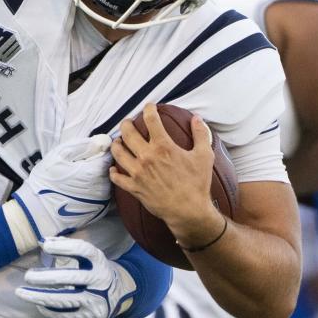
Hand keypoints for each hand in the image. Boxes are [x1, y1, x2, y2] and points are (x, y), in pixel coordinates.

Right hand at [11, 136, 111, 243]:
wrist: (39, 211)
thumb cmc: (46, 179)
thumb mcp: (60, 155)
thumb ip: (84, 146)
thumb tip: (103, 140)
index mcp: (95, 171)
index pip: (109, 155)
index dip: (103, 151)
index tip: (94, 150)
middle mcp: (103, 187)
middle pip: (109, 170)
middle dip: (101, 165)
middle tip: (85, 165)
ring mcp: (102, 201)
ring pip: (107, 183)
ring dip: (99, 178)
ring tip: (82, 178)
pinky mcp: (99, 212)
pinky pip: (103, 196)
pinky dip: (96, 191)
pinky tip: (82, 191)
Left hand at [15, 236, 134, 317]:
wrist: (118, 295)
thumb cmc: (94, 271)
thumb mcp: (89, 258)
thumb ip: (68, 247)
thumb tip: (43, 240)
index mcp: (100, 262)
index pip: (83, 250)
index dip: (64, 247)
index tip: (45, 246)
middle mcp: (99, 281)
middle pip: (70, 277)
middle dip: (45, 277)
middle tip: (28, 276)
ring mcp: (94, 301)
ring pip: (63, 300)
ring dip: (39, 296)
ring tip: (21, 292)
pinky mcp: (88, 316)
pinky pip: (64, 314)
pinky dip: (48, 309)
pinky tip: (37, 304)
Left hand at [110, 104, 220, 243]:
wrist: (188, 210)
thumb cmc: (197, 183)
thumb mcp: (204, 156)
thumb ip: (201, 134)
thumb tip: (197, 118)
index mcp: (163, 146)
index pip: (151, 120)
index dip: (149, 110)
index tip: (148, 107)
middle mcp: (147, 157)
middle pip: (128, 134)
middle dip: (126, 124)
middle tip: (128, 122)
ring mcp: (138, 173)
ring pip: (118, 153)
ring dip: (116, 144)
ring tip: (118, 141)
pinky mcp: (134, 188)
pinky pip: (117, 178)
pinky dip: (114, 172)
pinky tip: (114, 168)